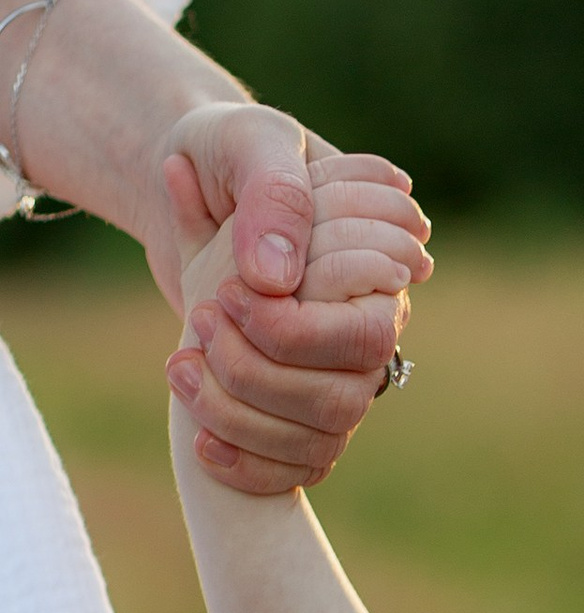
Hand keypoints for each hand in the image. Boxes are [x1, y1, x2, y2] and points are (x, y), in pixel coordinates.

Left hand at [168, 166, 431, 499]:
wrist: (181, 176)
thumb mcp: (243, 144)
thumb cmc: (220, 152)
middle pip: (345, 395)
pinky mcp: (300, 409)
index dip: (296, 331)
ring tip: (179, 364)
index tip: (228, 295)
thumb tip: (275, 279)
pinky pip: (298, 469)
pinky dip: (247, 466)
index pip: (366, 333)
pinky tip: (201, 440)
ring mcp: (336, 372)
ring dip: (241, 413)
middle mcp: (365, 326)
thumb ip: (271, 197)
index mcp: (374, 268)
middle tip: (201, 321)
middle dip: (261, 373)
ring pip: (322, 436)